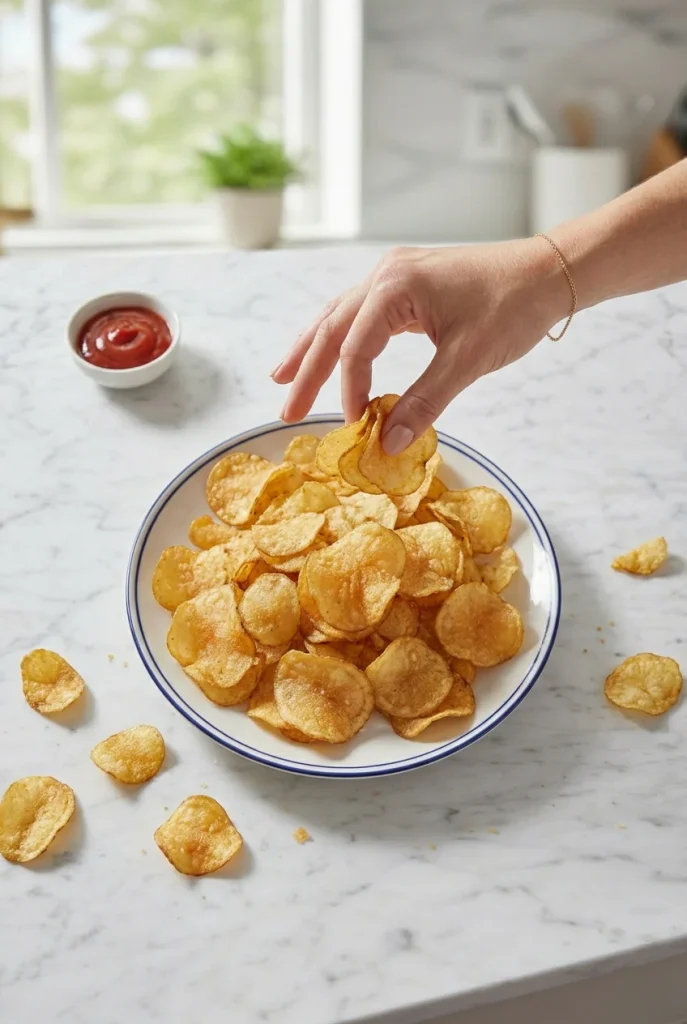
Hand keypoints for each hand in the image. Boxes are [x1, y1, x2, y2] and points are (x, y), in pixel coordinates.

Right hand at [272, 239, 570, 453]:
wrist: (550, 271)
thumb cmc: (514, 307)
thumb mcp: (468, 360)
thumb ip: (424, 402)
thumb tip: (389, 444)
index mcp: (395, 287)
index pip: (356, 347)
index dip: (350, 391)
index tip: (356, 427)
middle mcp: (385, 274)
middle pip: (333, 328)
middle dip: (307, 371)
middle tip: (287, 412)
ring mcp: (393, 275)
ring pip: (339, 316)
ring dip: (312, 350)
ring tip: (282, 378)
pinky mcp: (406, 283)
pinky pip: (359, 312)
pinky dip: (340, 337)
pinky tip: (328, 353)